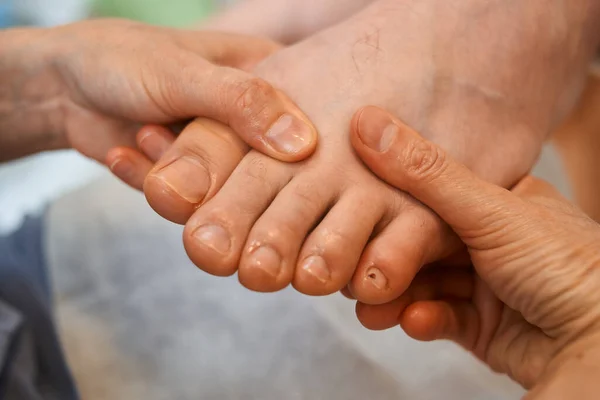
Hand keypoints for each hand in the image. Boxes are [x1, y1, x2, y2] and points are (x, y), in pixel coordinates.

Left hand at [0, 19, 315, 162]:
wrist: (62, 88)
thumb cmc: (124, 60)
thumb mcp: (185, 73)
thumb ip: (243, 102)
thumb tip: (304, 145)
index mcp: (272, 78)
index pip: (304, 127)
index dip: (283, 150)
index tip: (240, 152)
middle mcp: (255, 123)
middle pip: (268, 169)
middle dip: (218, 168)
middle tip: (165, 136)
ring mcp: (227, 155)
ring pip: (231, 193)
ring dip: (178, 173)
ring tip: (142, 132)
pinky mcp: (198, 182)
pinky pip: (194, 203)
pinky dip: (154, 181)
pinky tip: (126, 149)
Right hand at [349, 106, 599, 389]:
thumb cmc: (566, 267)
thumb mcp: (489, 210)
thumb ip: (424, 173)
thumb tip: (367, 123)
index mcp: (501, 201)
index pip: (431, 197)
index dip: (390, 206)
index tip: (353, 214)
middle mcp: (493, 241)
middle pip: (421, 245)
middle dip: (385, 260)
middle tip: (352, 271)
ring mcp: (489, 285)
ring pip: (424, 285)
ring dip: (395, 295)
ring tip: (371, 307)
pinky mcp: (483, 327)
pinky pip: (440, 317)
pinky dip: (423, 318)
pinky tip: (414, 320)